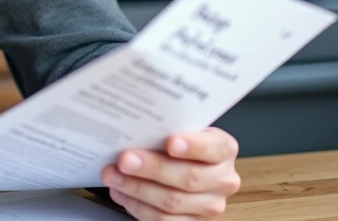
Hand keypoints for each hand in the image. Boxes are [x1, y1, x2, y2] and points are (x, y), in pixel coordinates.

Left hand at [101, 128, 240, 219]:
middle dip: (152, 168)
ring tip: (113, 176)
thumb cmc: (177, 142)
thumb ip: (166, 128)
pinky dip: (137, 206)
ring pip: (172, 202)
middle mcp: (222, 179)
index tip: (171, 142)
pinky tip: (121, 192)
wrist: (183, 164)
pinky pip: (163, 220)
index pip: (214, 147)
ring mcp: (209, 205)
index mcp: (224, 150)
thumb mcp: (179, 128)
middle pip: (189, 177)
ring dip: (137, 189)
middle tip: (125, 159)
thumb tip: (137, 127)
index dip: (193, 146)